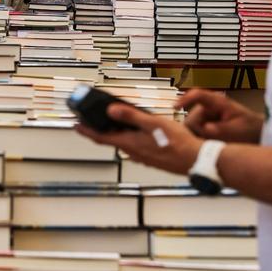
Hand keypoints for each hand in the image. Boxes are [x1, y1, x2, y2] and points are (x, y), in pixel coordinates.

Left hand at [74, 101, 200, 174]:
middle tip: (93, 119)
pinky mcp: (151, 158)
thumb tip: (111, 110)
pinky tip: (138, 132)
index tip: (76, 125)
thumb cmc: (177, 142)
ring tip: (116, 121)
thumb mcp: (153, 123)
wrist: (196, 160)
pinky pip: (135, 146)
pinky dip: (130, 138)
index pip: (100, 137)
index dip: (86, 130)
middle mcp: (133, 152)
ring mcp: (142, 157)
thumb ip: (131, 116)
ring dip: (117, 133)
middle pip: (111, 140)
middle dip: (101, 129)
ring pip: (124, 143)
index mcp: (129, 143)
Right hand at [178, 88, 264, 143]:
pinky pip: (192, 134)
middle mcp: (207, 107)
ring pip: (190, 129)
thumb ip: (222, 129)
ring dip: (199, 137)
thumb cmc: (249, 128)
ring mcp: (203, 116)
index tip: (175, 106)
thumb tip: (206, 128)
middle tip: (213, 140)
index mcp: (217, 102)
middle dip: (198, 132)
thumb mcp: (238, 129)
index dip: (185, 99)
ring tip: (216, 141)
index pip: (198, 95)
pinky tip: (210, 142)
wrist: (256, 133)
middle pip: (190, 120)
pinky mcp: (201, 125)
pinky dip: (199, 139)